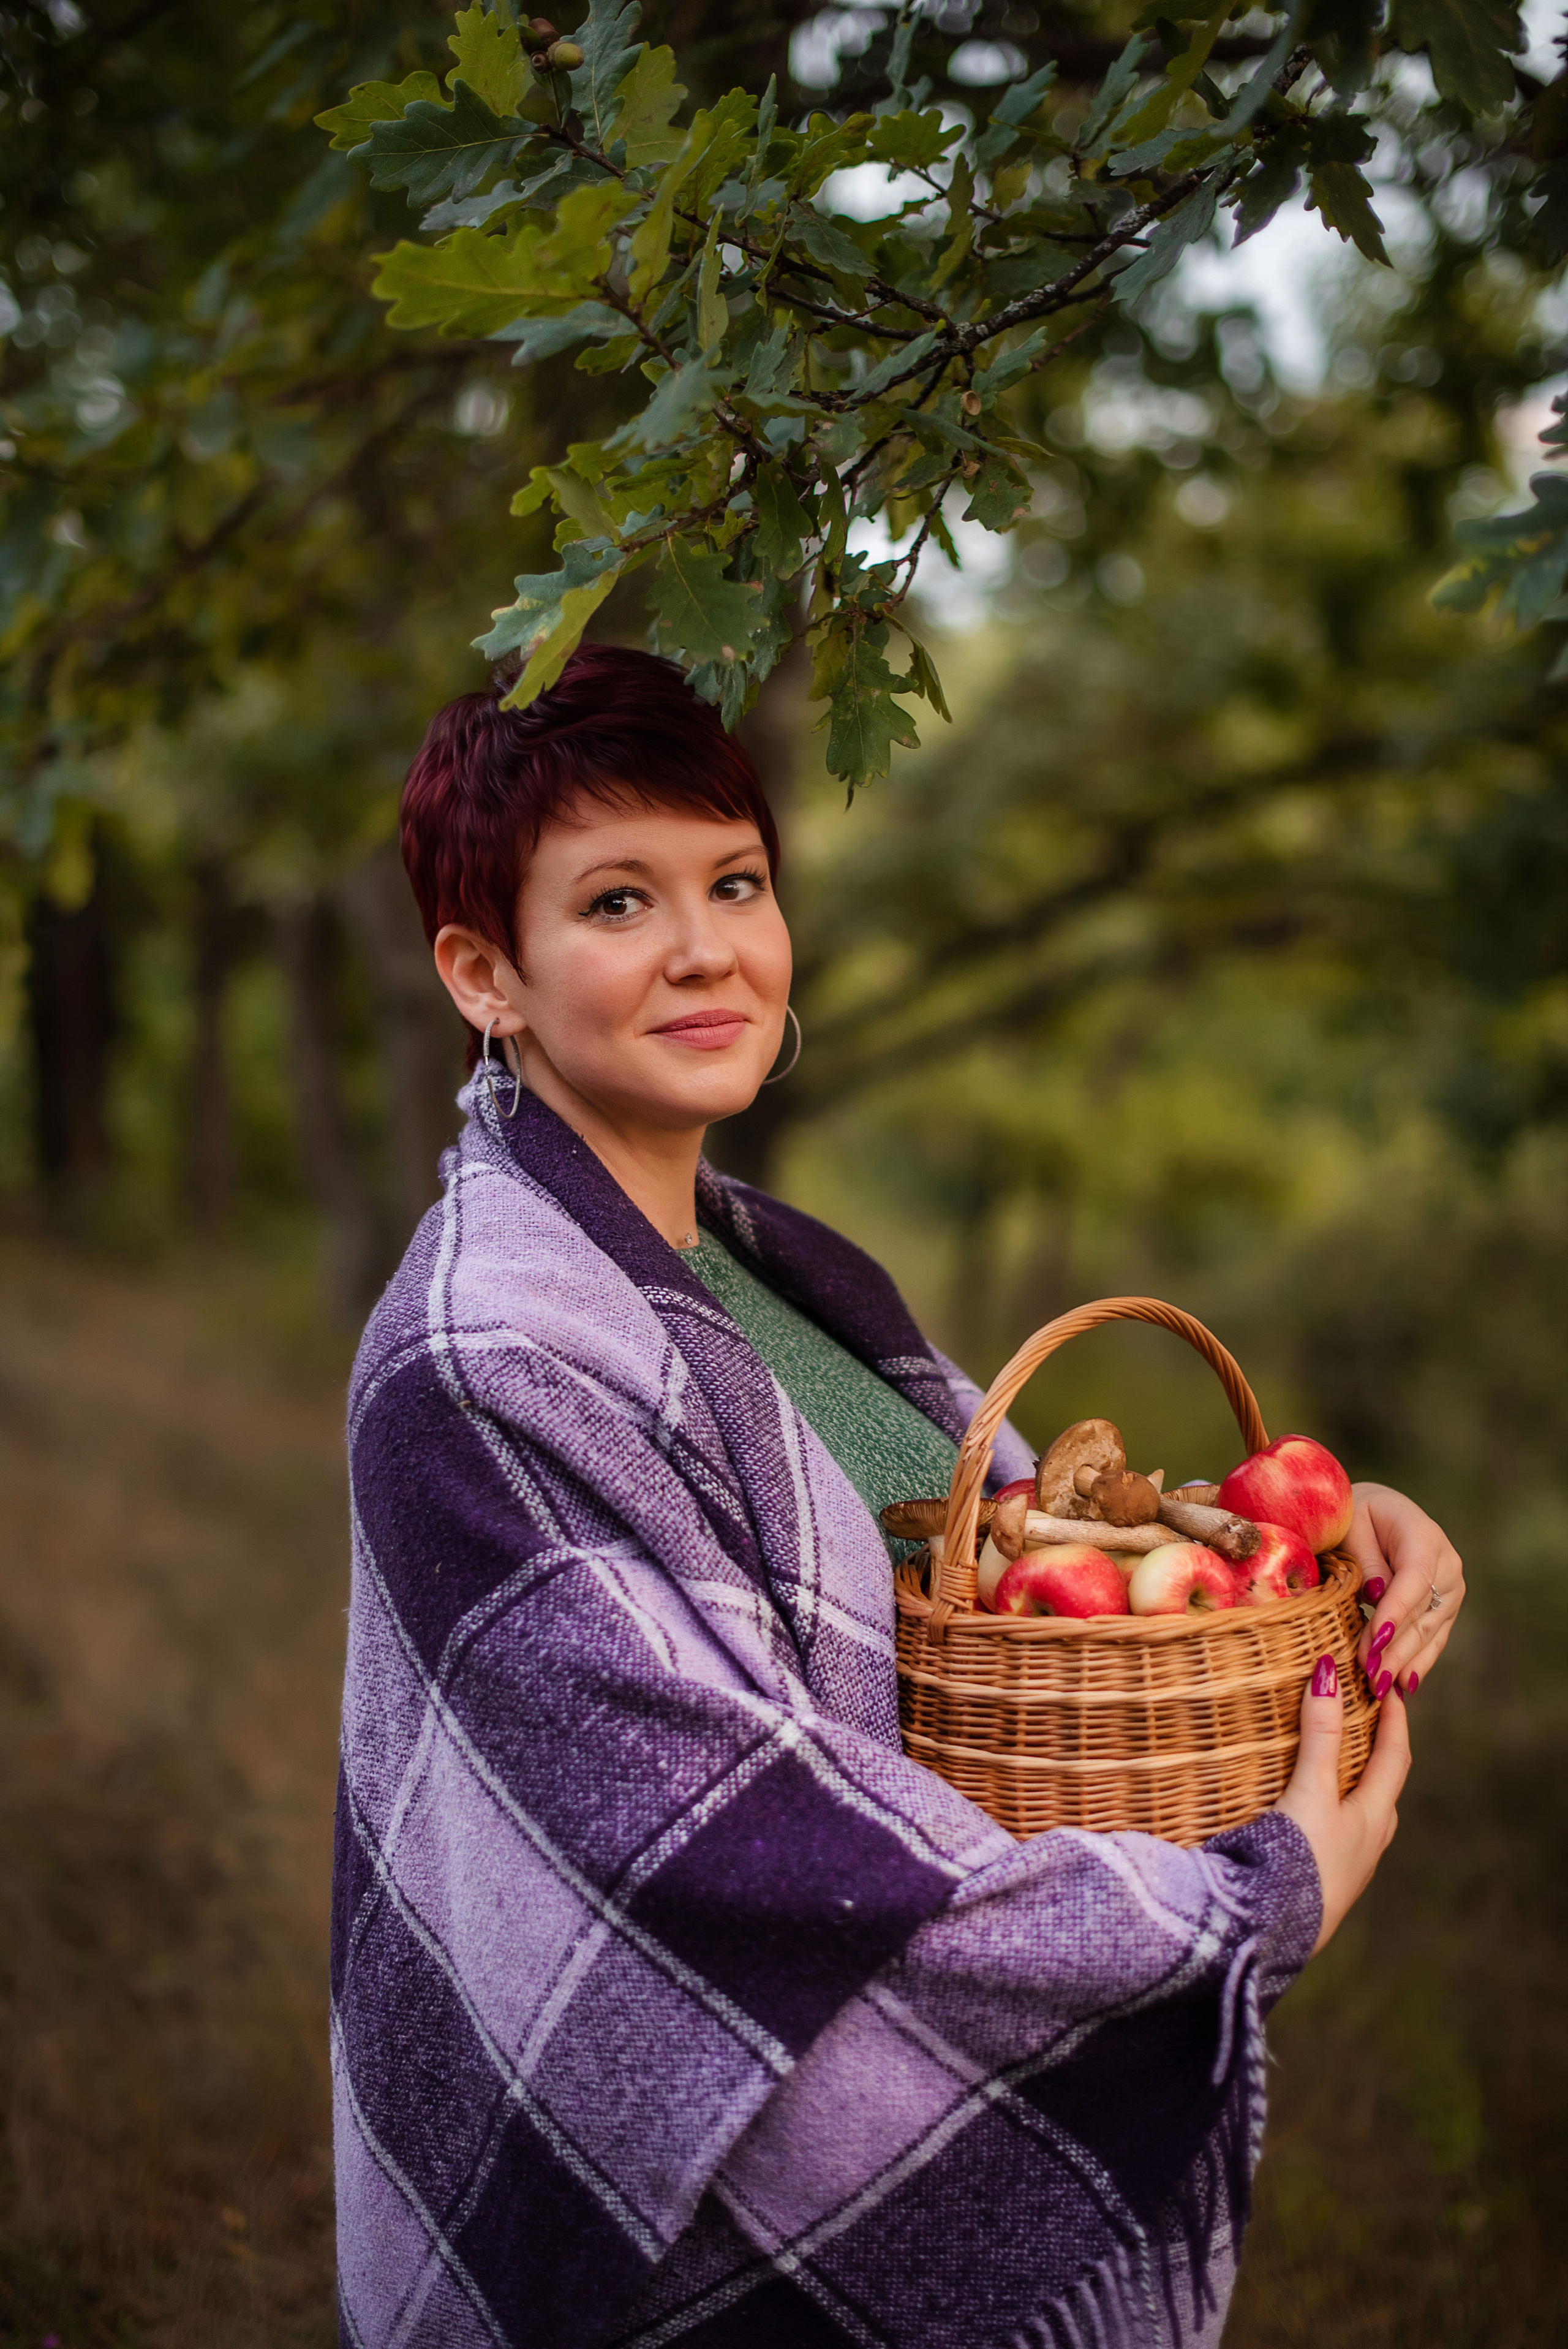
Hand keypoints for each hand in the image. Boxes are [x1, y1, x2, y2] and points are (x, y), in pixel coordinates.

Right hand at [1275, 1655, 1410, 1953]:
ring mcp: (1346, 1869)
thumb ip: (1319, 1736)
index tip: (1391, 1689)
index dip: (1395, 1721)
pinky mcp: (1320, 1886)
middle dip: (1378, 1755)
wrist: (1271, 1935)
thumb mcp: (1311, 1792)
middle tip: (1364, 1724)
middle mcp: (1368, 1845)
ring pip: (1359, 1819)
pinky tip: (1303, 1818)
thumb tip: (1328, 1674)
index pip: (1395, 1758)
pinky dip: (1327, 1815)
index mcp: (1373, 1818)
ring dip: (1352, 1789)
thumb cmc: (1299, 1860)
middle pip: (1383, 1790)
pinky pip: (1334, 1839)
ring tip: (1332, 1769)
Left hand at [1346, 1482, 1464, 1698]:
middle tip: (1369, 1674)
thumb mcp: (1352, 1525)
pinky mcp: (1445, 1609)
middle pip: (1422, 1612)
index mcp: (1424, 1536)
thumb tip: (1378, 1594)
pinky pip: (1432, 1639)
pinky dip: (1417, 1662)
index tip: (1376, 1640)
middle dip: (1395, 1646)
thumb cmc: (1356, 1516)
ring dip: (1404, 1661)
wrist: (1378, 1512)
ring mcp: (1450, 1590)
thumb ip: (1366, 1559)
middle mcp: (1447, 1565)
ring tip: (1380, 1687)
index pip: (1414, 1578)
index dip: (1396, 1611)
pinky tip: (1404, 1684)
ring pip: (1428, 1631)